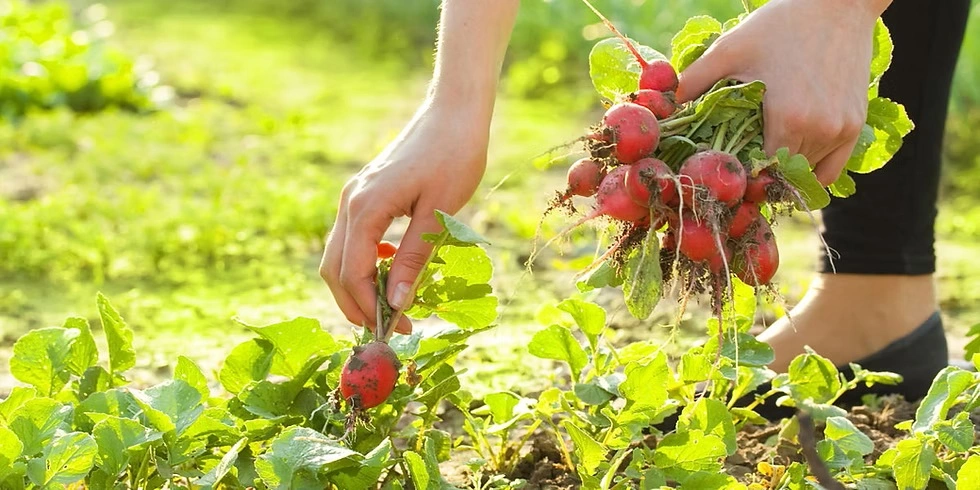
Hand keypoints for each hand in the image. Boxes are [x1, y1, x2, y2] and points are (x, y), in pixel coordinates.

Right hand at [320, 101, 488, 333]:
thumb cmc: (454, 156)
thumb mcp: (439, 214)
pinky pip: (353, 238)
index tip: (396, 330)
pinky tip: (393, 268)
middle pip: (335, 268)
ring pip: (339, 254)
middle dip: (356, 303)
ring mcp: (354, 196)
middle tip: (389, 328)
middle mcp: (351, 202)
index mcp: (366, 208)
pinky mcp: (365, 193)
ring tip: (391, 305)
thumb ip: (414, 258)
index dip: (370, 308)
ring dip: (358, 285)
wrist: (454, 111)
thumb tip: (396, 303)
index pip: (353, 273)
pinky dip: (365, 261)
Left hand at [676, 0, 887, 184]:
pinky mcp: (854, 126)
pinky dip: (809, 173)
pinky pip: (830, 170)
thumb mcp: (729, 50)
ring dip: (782, 173)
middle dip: (756, 175)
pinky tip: (788, 162)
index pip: (758, 172)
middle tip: (736, 167)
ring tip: (759, 161)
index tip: (722, 169)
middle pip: (780, 176)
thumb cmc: (780, 25)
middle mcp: (819, 131)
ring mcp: (841, 131)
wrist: (837, 4)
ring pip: (804, 174)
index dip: (738, 174)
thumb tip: (661, 108)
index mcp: (788, 119)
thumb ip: (694, 82)